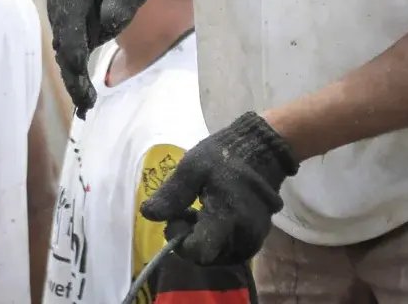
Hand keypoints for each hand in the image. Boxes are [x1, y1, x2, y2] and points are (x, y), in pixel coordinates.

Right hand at [45, 0, 153, 115]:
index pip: (69, 21)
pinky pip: (72, 56)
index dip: (73, 45)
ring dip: (74, 80)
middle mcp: (60, 5)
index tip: (78, 68)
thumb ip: (119, 0)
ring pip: (65, 54)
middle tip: (84, 101)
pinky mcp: (72, 32)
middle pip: (64, 43)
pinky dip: (77, 76)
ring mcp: (63, 19)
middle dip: (72, 73)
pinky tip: (85, 99)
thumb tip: (109, 23)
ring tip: (86, 106)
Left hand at [141, 112, 299, 265]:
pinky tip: (211, 217)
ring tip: (197, 212)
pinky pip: (231, 250)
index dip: (179, 240)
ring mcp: (254, 239)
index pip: (198, 252)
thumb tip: (147, 215)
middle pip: (207, 257)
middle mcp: (244, 236)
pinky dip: (216, 239)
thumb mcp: (192, 168)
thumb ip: (172, 195)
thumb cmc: (225, 156)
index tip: (175, 218)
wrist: (261, 150)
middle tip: (184, 212)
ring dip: (202, 240)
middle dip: (189, 239)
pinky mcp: (257, 237)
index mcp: (227, 218)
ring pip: (218, 256)